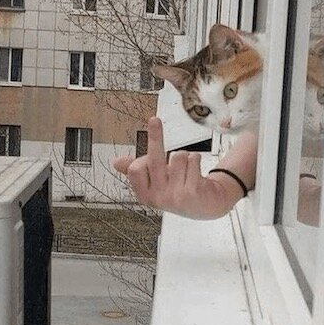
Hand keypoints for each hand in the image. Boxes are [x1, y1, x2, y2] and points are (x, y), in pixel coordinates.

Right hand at [112, 117, 249, 219]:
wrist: (208, 205)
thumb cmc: (179, 190)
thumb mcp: (155, 183)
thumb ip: (137, 171)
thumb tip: (116, 162)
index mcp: (145, 195)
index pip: (135, 169)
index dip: (143, 158)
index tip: (150, 152)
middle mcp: (159, 198)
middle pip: (153, 159)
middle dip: (155, 136)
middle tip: (154, 119)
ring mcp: (176, 196)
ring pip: (178, 156)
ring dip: (184, 156)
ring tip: (187, 169)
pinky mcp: (194, 190)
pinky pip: (192, 159)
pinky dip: (196, 159)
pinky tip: (196, 171)